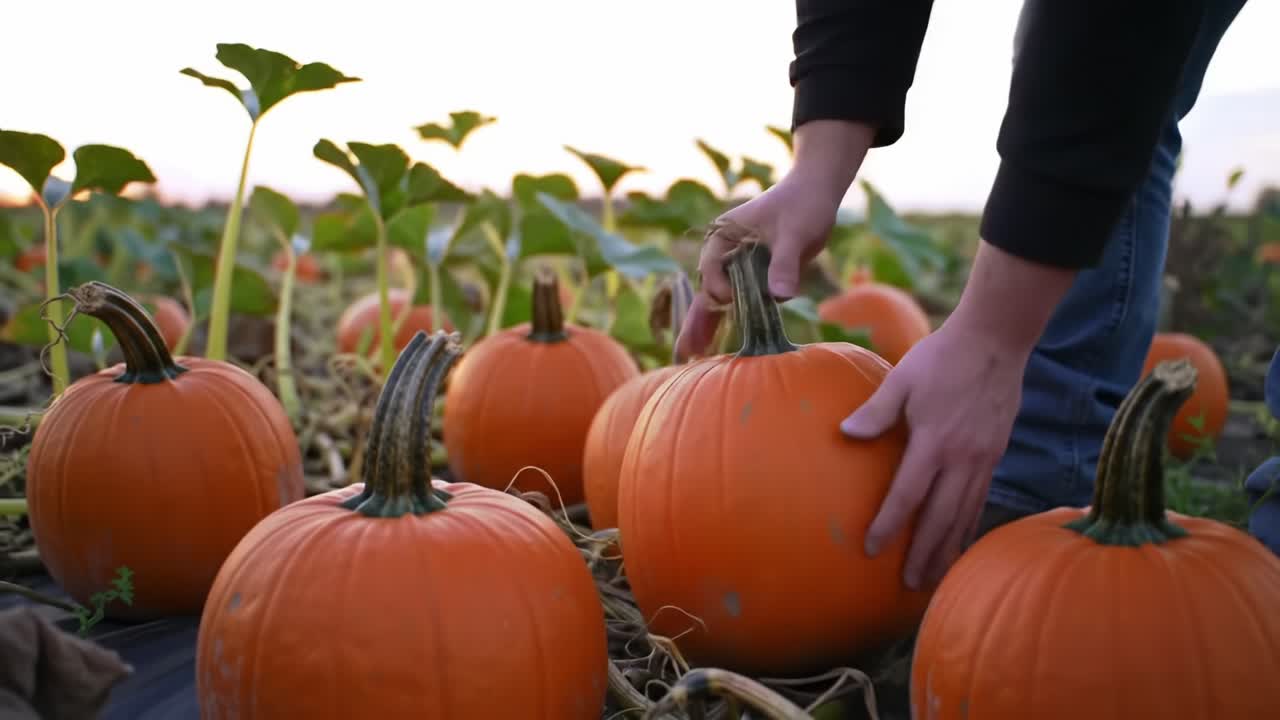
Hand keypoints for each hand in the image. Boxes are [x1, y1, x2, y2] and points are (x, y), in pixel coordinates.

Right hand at [674, 177, 841, 360]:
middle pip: (707, 289)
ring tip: (692, 354)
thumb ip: (784, 263)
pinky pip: (739, 302)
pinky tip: (716, 345)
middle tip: (685, 350)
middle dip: (696, 320)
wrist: (816, 194)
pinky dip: (730, 320)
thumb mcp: (795, 233)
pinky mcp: (755, 277)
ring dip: (707, 325)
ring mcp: (739, 266)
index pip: (712, 268)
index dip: (718, 286)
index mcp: (725, 235)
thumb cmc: (802, 204)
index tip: (730, 298)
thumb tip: (780, 295)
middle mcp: (726, 252)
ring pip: (718, 300)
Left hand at [841, 324, 1028, 589]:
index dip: (890, 524)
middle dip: (925, 553)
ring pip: (965, 513)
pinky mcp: (996, 454)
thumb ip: (876, 411)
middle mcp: (962, 457)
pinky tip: (961, 540)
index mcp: (934, 441)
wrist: (995, 341)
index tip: (873, 548)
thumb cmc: (942, 357)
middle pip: (941, 516)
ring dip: (949, 547)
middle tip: (909, 583)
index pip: (909, 494)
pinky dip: (969, 524)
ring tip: (935, 575)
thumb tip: (845, 433)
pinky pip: (981, 498)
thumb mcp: (903, 378)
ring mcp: (983, 458)